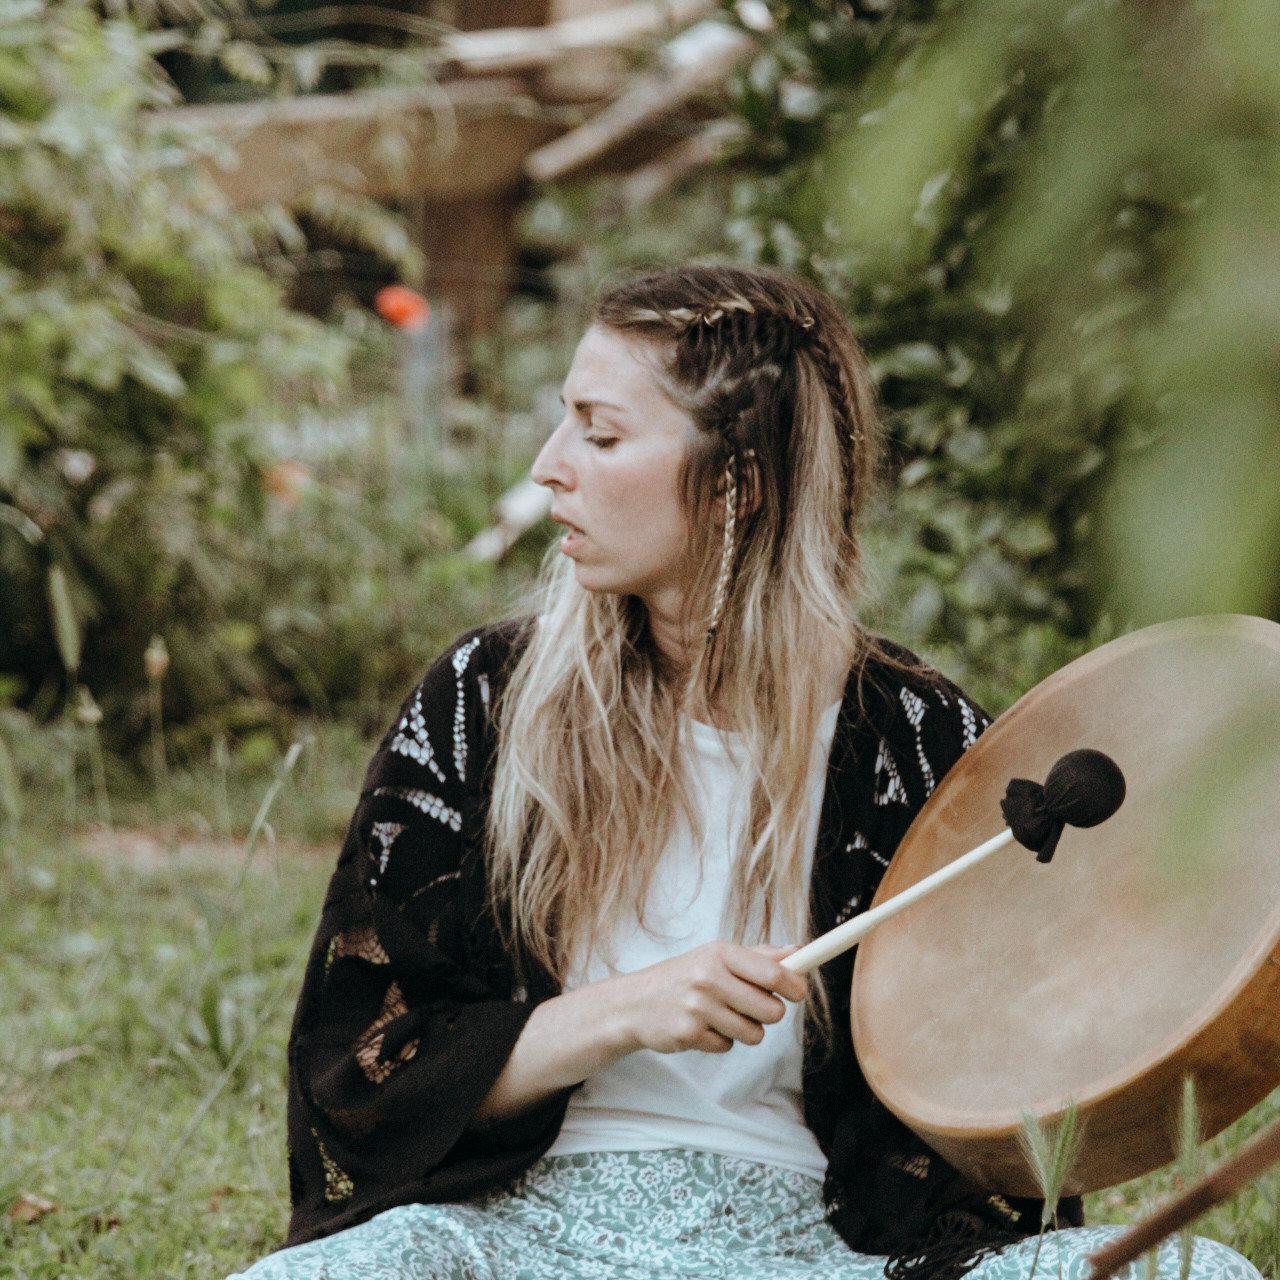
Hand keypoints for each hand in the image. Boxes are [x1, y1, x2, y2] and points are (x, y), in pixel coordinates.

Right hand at [608, 941, 808, 1055]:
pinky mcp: (689, 1034)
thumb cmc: (684, 976)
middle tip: (752, 1006)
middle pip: (771, 1010)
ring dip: (745, 1029)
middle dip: (768, 1013)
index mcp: (720, 954)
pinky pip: (728, 1045)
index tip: (799, 992)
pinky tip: (702, 1026)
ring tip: (722, 1015)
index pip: (774, 972)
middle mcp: (709, 978)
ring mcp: (698, 1007)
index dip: (795, 985)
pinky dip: (720, 1040)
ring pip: (754, 1033)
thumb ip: (759, 956)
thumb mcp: (716, 957)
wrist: (634, 1002)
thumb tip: (798, 951)